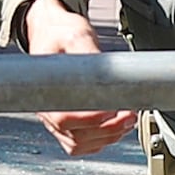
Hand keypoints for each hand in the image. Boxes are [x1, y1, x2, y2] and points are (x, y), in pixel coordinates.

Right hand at [14, 0, 139, 158]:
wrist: (50, 30)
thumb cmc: (59, 33)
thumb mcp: (76, 35)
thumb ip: (89, 53)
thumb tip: (106, 72)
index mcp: (44, 88)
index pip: (63, 118)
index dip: (90, 120)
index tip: (113, 110)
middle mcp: (47, 108)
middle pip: (75, 136)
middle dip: (108, 129)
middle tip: (130, 114)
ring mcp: (54, 118)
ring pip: (79, 144)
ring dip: (108, 136)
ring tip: (128, 119)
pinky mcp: (65, 122)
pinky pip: (81, 143)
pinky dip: (101, 141)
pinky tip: (116, 127)